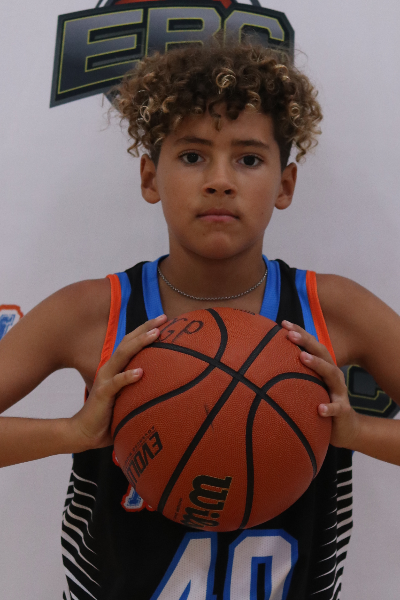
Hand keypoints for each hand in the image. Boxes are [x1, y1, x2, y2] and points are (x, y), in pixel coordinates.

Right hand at [69, 314, 167, 450]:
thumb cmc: (110, 416)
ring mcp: (105, 379)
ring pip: (123, 356)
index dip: (145, 329)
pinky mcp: (102, 393)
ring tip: (155, 335)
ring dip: (139, 343)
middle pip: (128, 342)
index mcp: (116, 368)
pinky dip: (128, 376)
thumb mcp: (128, 398)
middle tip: (163, 319)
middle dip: (145, 328)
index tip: (164, 320)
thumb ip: (142, 389)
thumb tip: (168, 386)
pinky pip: (116, 383)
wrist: (85, 432)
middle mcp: (110, 368)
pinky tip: (140, 372)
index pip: (131, 343)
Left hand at [281, 320, 360, 448]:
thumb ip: (293, 374)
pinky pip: (337, 408)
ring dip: (317, 364)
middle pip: (322, 353)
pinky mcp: (343, 411)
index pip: (312, 346)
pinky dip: (329, 407)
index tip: (283, 323)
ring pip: (331, 375)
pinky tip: (319, 409)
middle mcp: (332, 375)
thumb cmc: (322, 401)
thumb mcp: (308, 386)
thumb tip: (264, 363)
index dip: (300, 333)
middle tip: (290, 335)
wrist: (345, 427)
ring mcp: (339, 392)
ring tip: (303, 357)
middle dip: (306, 342)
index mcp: (323, 368)